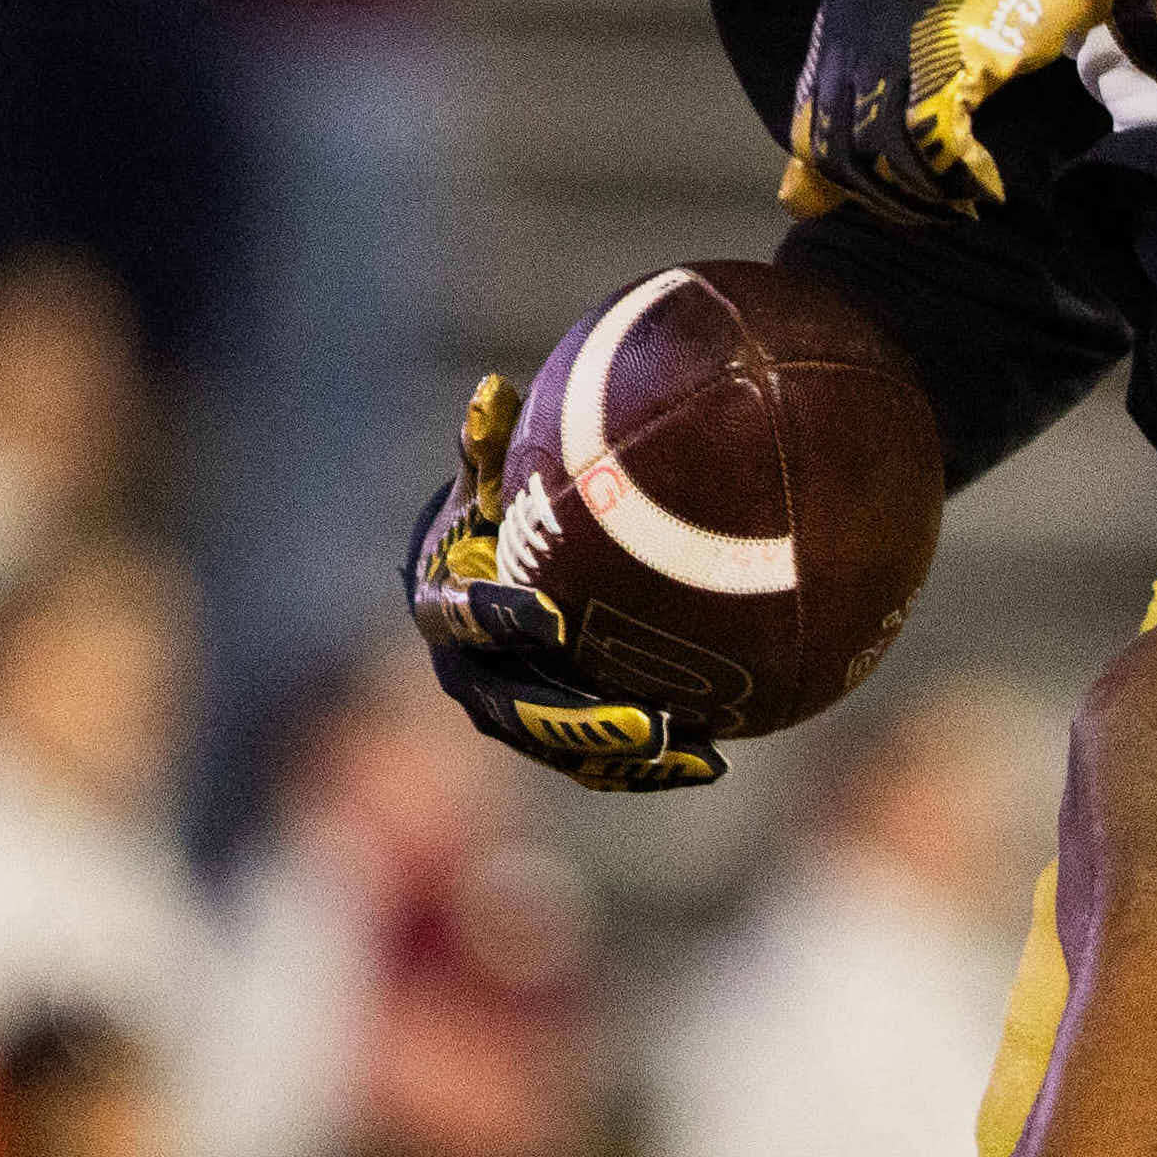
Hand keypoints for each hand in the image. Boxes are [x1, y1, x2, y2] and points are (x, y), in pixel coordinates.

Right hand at [406, 373, 731, 796]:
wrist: (475, 580)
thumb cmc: (489, 516)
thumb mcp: (484, 480)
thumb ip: (488, 447)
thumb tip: (491, 391)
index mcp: (445, 607)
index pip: (464, 618)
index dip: (500, 620)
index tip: (548, 616)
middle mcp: (470, 671)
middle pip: (517, 707)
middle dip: (577, 720)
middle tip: (644, 719)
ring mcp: (508, 710)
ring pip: (560, 745)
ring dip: (622, 755)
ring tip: (687, 748)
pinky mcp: (547, 736)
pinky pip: (596, 759)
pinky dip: (647, 765)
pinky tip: (712, 758)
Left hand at [782, 0, 1111, 225]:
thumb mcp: (903, 45)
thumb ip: (855, 113)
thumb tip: (797, 202)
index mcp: (836, 30)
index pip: (808, 133)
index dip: (845, 181)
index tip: (894, 197)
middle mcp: (854, 37)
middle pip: (840, 152)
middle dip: (885, 197)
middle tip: (930, 210)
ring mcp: (899, 46)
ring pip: (885, 155)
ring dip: (924, 194)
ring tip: (959, 201)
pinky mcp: (951, 60)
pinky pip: (935, 145)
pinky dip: (959, 178)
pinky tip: (984, 184)